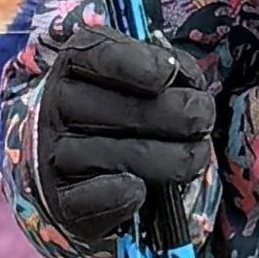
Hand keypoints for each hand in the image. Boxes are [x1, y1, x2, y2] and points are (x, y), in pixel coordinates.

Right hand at [34, 30, 213, 249]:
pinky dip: (121, 195)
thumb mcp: (134, 68)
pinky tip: (141, 189)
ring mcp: (54, 153)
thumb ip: (164, 65)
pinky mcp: (61, 199)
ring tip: (195, 155)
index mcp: (75, 63)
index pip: (103, 56)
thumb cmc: (116, 103)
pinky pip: (92, 201)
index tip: (170, 74)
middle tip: (204, 118)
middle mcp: (57, 104)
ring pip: (126, 157)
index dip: (141, 64)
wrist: (74, 158)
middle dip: (183, 115)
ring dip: (175, 160)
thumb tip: (190, 83)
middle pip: (129, 111)